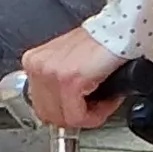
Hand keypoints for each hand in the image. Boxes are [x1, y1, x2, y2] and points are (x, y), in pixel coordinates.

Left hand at [16, 27, 130, 129]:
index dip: (66, 112)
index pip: (40, 107)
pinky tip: (109, 99)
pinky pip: (79, 116)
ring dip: (90, 116)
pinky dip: (98, 114)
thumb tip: (60, 108)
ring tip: (104, 100)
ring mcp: (51, 74)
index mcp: (33, 62)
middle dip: (76, 116)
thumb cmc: (99, 45)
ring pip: (66, 119)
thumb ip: (55, 83)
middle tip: (95, 106)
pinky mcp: (69, 81)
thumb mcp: (66, 62)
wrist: (119, 31)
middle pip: (50, 116)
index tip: (85, 105)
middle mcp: (37, 66)